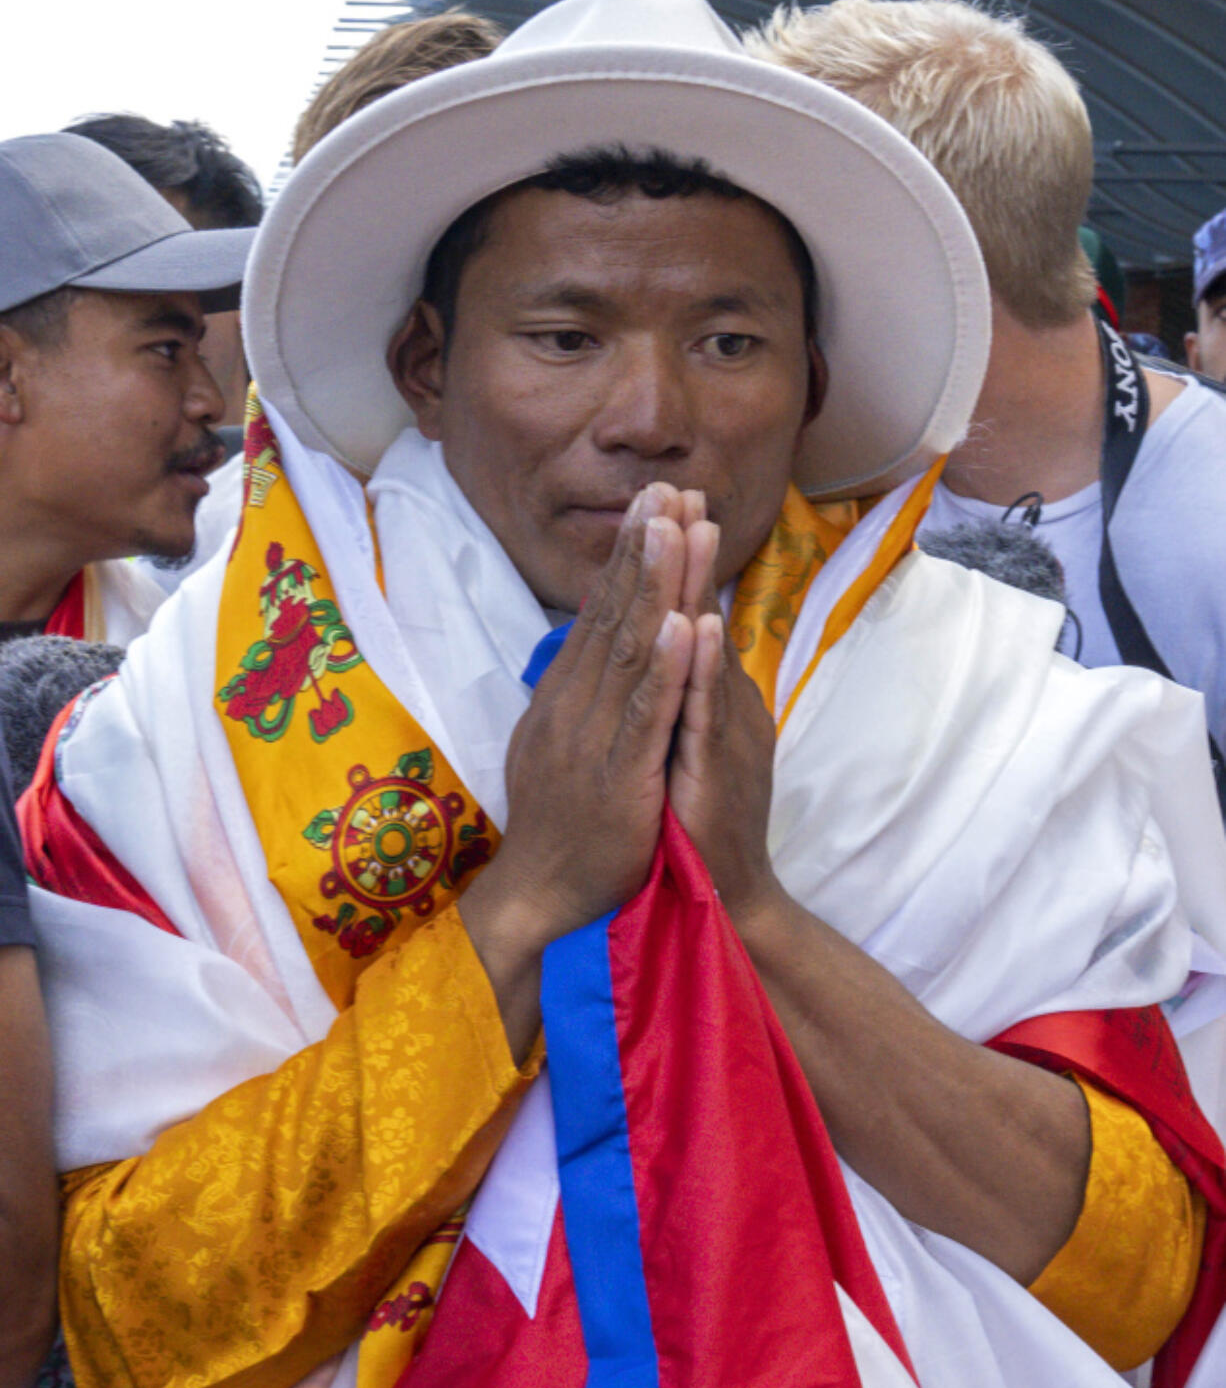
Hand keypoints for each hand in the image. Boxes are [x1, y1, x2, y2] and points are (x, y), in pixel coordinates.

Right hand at [466, 483, 698, 961]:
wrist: (540, 899)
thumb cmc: (562, 827)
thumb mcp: (563, 747)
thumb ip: (579, 695)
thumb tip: (592, 643)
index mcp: (563, 700)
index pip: (598, 614)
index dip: (626, 557)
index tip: (650, 502)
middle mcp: (572, 708)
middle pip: (613, 616)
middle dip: (644, 549)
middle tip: (668, 488)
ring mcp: (593, 741)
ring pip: (631, 653)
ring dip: (658, 587)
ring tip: (679, 529)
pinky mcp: (619, 779)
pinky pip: (646, 716)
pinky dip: (668, 669)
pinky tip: (688, 626)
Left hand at [668, 519, 779, 924]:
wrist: (724, 895)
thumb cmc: (700, 822)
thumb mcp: (689, 746)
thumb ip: (685, 697)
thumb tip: (677, 647)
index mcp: (706, 698)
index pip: (685, 618)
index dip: (672, 563)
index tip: (662, 502)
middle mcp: (719, 706)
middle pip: (698, 617)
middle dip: (686, 553)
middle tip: (679, 489)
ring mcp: (722, 735)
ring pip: (707, 653)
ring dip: (696, 590)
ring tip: (692, 529)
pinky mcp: (718, 771)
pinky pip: (707, 714)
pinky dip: (703, 671)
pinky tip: (701, 628)